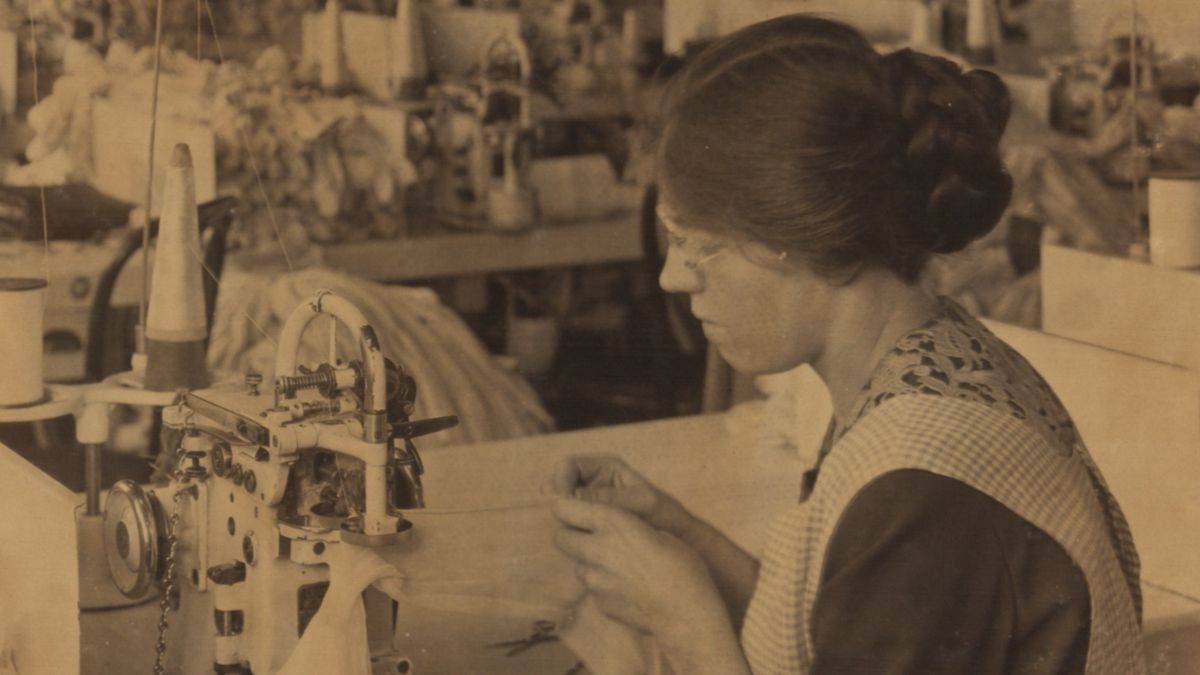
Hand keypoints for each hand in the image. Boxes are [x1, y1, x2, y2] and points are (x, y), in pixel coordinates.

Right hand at [544, 456, 694, 539]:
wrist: (678, 540)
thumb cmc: (664, 516)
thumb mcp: (639, 503)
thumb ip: (607, 498)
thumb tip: (570, 497)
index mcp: (606, 468)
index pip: (569, 466)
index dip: (559, 480)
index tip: (561, 499)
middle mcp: (593, 485)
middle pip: (559, 487)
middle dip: (558, 503)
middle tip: (562, 519)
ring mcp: (589, 507)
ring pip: (562, 510)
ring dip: (564, 520)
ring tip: (573, 533)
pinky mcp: (589, 527)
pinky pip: (571, 527)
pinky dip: (570, 534)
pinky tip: (578, 544)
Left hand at [552, 497, 735, 657]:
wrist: (686, 614)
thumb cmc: (682, 565)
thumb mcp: (657, 530)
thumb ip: (626, 526)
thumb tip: (613, 527)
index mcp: (613, 522)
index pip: (563, 507)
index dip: (568, 508)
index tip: (578, 511)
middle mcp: (596, 548)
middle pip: (560, 537)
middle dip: (571, 535)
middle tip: (591, 538)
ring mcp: (594, 579)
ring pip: (576, 565)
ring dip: (588, 562)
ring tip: (616, 566)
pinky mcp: (598, 603)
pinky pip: (592, 588)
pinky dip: (602, 585)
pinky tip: (625, 588)